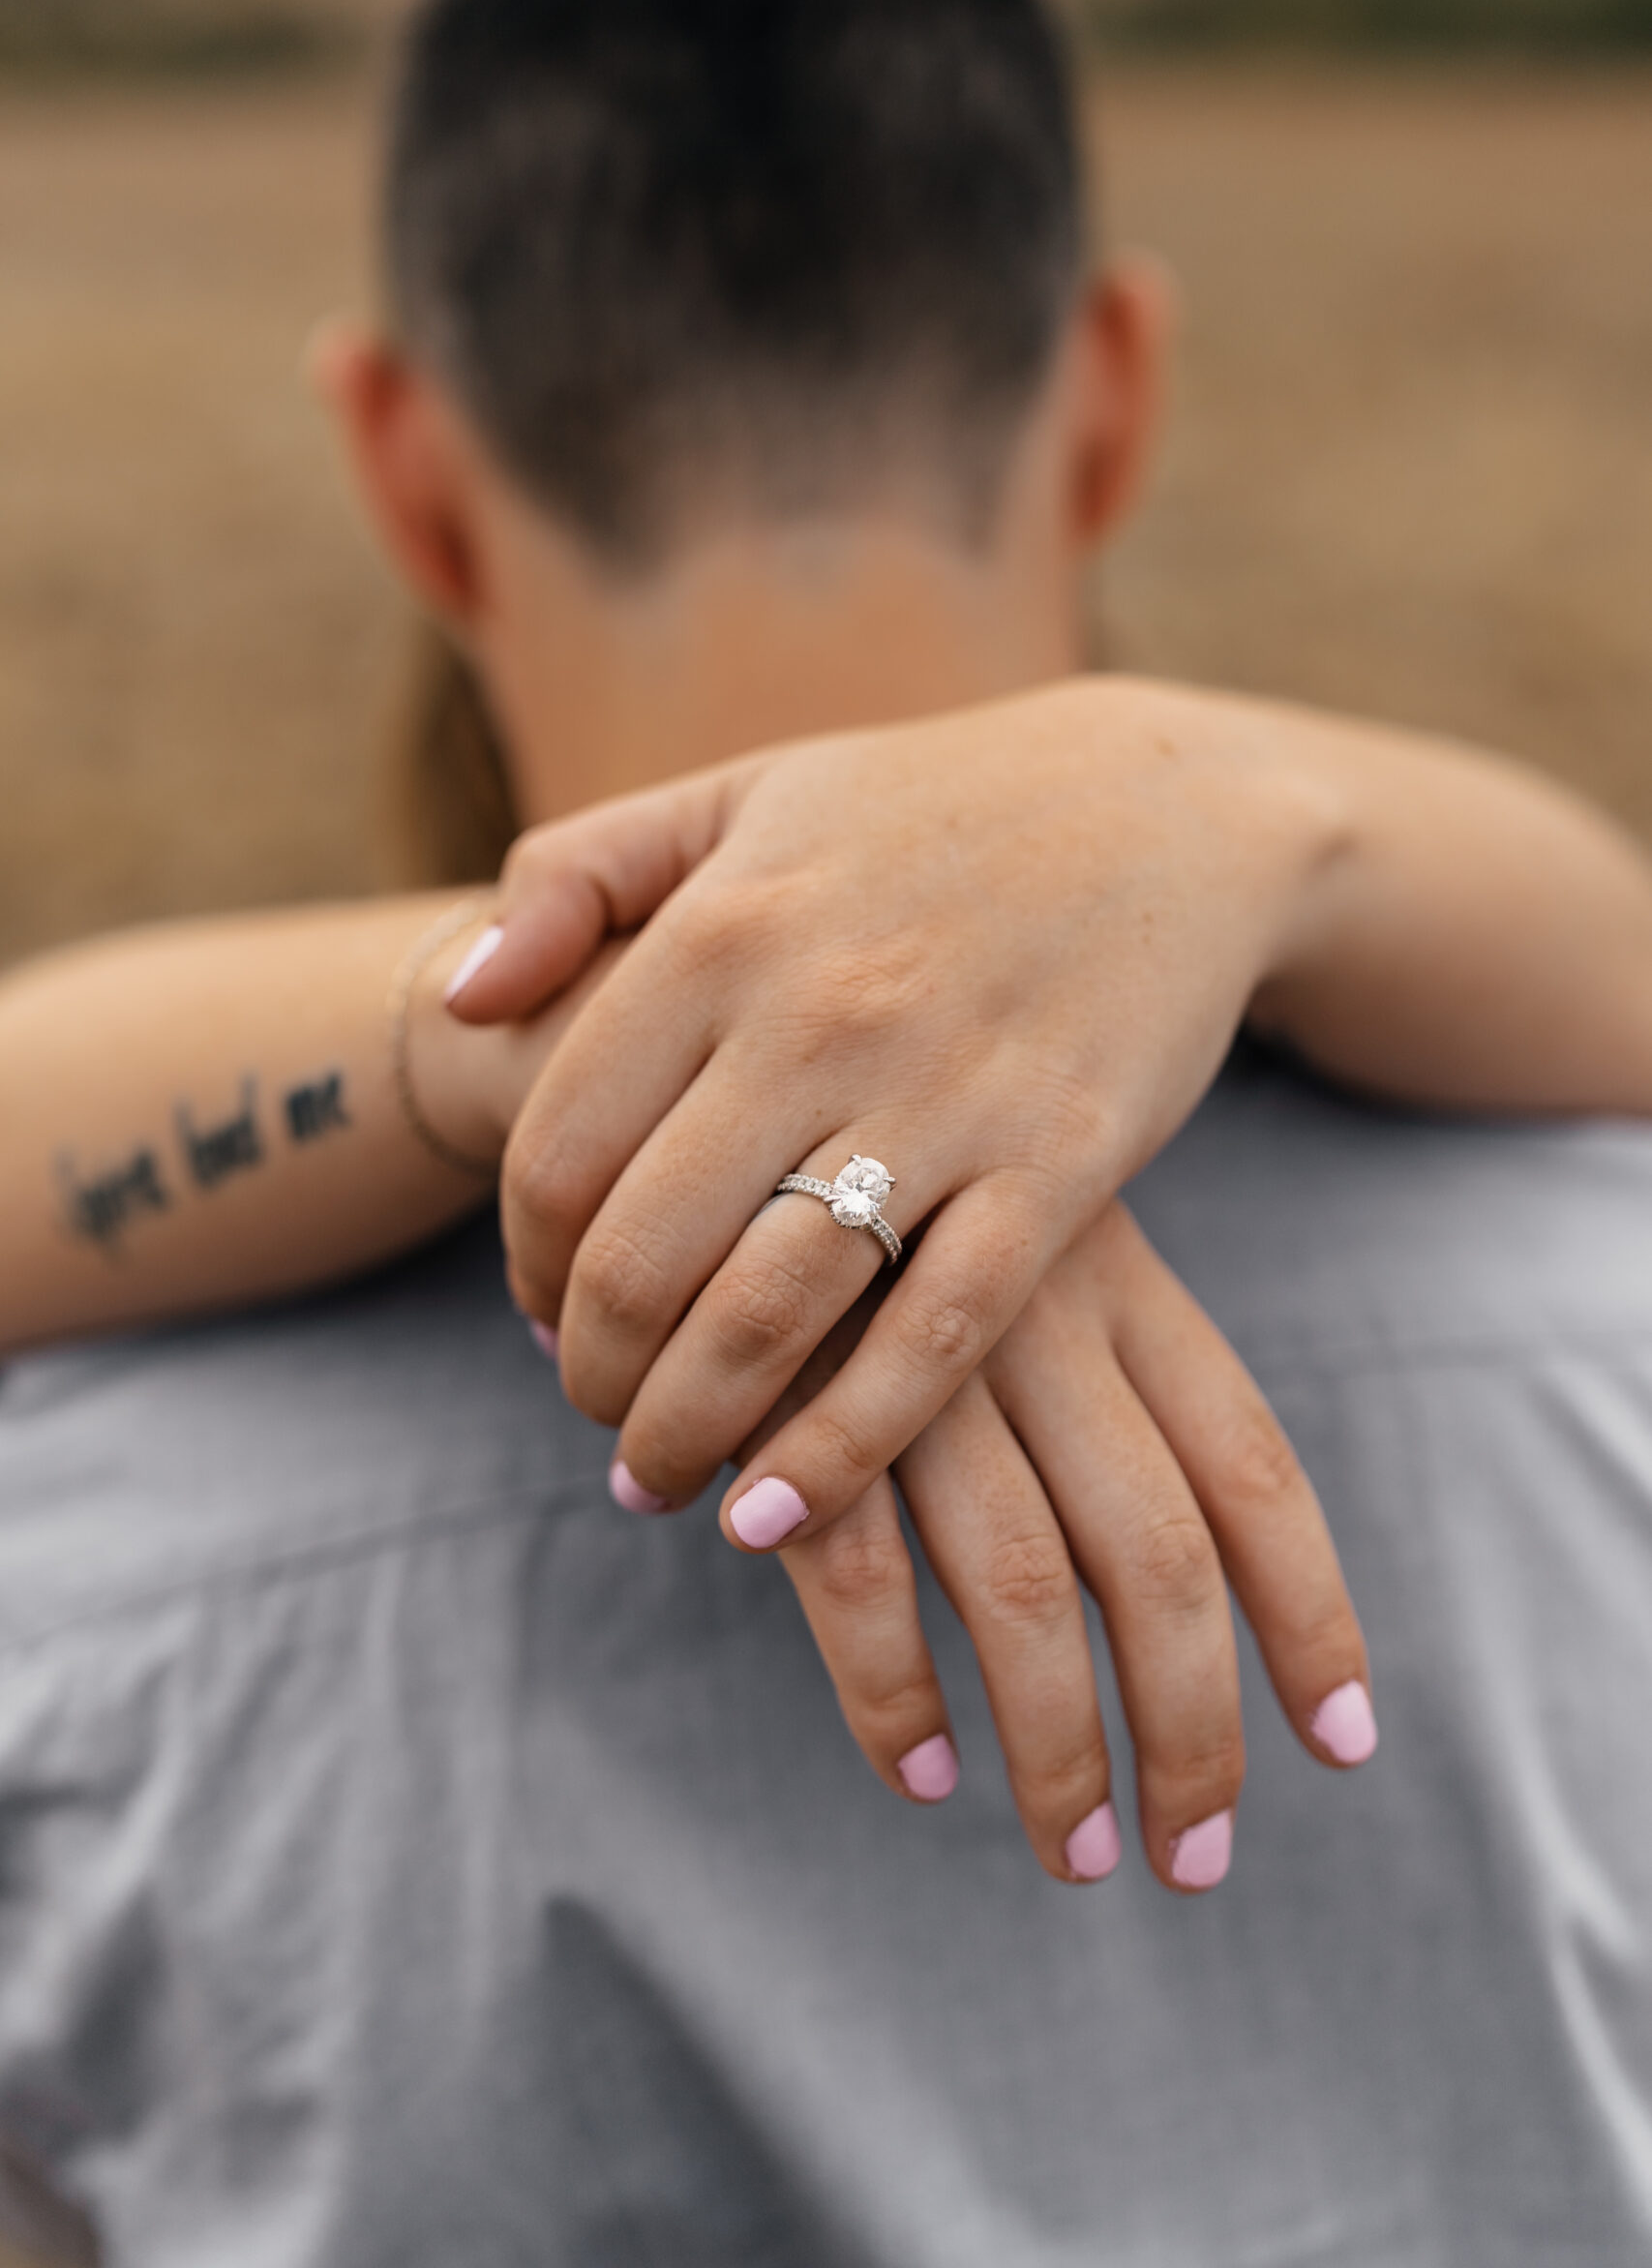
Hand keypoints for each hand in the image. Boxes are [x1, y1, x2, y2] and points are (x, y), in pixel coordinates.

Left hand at [448, 675, 1345, 1544]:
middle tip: (595, 1410)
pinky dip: (837, 1450)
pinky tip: (774, 1516)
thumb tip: (459, 996)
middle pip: (641, 1256)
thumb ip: (575, 877)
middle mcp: (817, 1014)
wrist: (1164, 804)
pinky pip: (931, 1341)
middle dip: (592, 1371)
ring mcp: (944, 1095)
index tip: (539, 1306)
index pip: (557, 1148)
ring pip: (768, 1317)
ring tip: (662, 1480)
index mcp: (721, 928)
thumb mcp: (734, 794)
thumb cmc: (923, 810)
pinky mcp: (1060, 1165)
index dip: (523, 1259)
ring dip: (687, 1430)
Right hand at [697, 1201, 1374, 1887]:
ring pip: (1023, 1586)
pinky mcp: (786, 1401)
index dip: (1309, 1612)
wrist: (686, 1079)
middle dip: (1192, 1728)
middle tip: (1195, 1860)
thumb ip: (1096, 1362)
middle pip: (1157, 1556)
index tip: (1345, 1743)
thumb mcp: (1017, 1232)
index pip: (1252, 1463)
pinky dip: (896, 1694)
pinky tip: (925, 1775)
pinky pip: (856, 1579)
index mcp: (1114, 1281)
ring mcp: (910, 1360)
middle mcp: (1035, 1319)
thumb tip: (1186, 1568)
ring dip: (1058, 1747)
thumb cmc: (875, 1188)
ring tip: (1080, 1853)